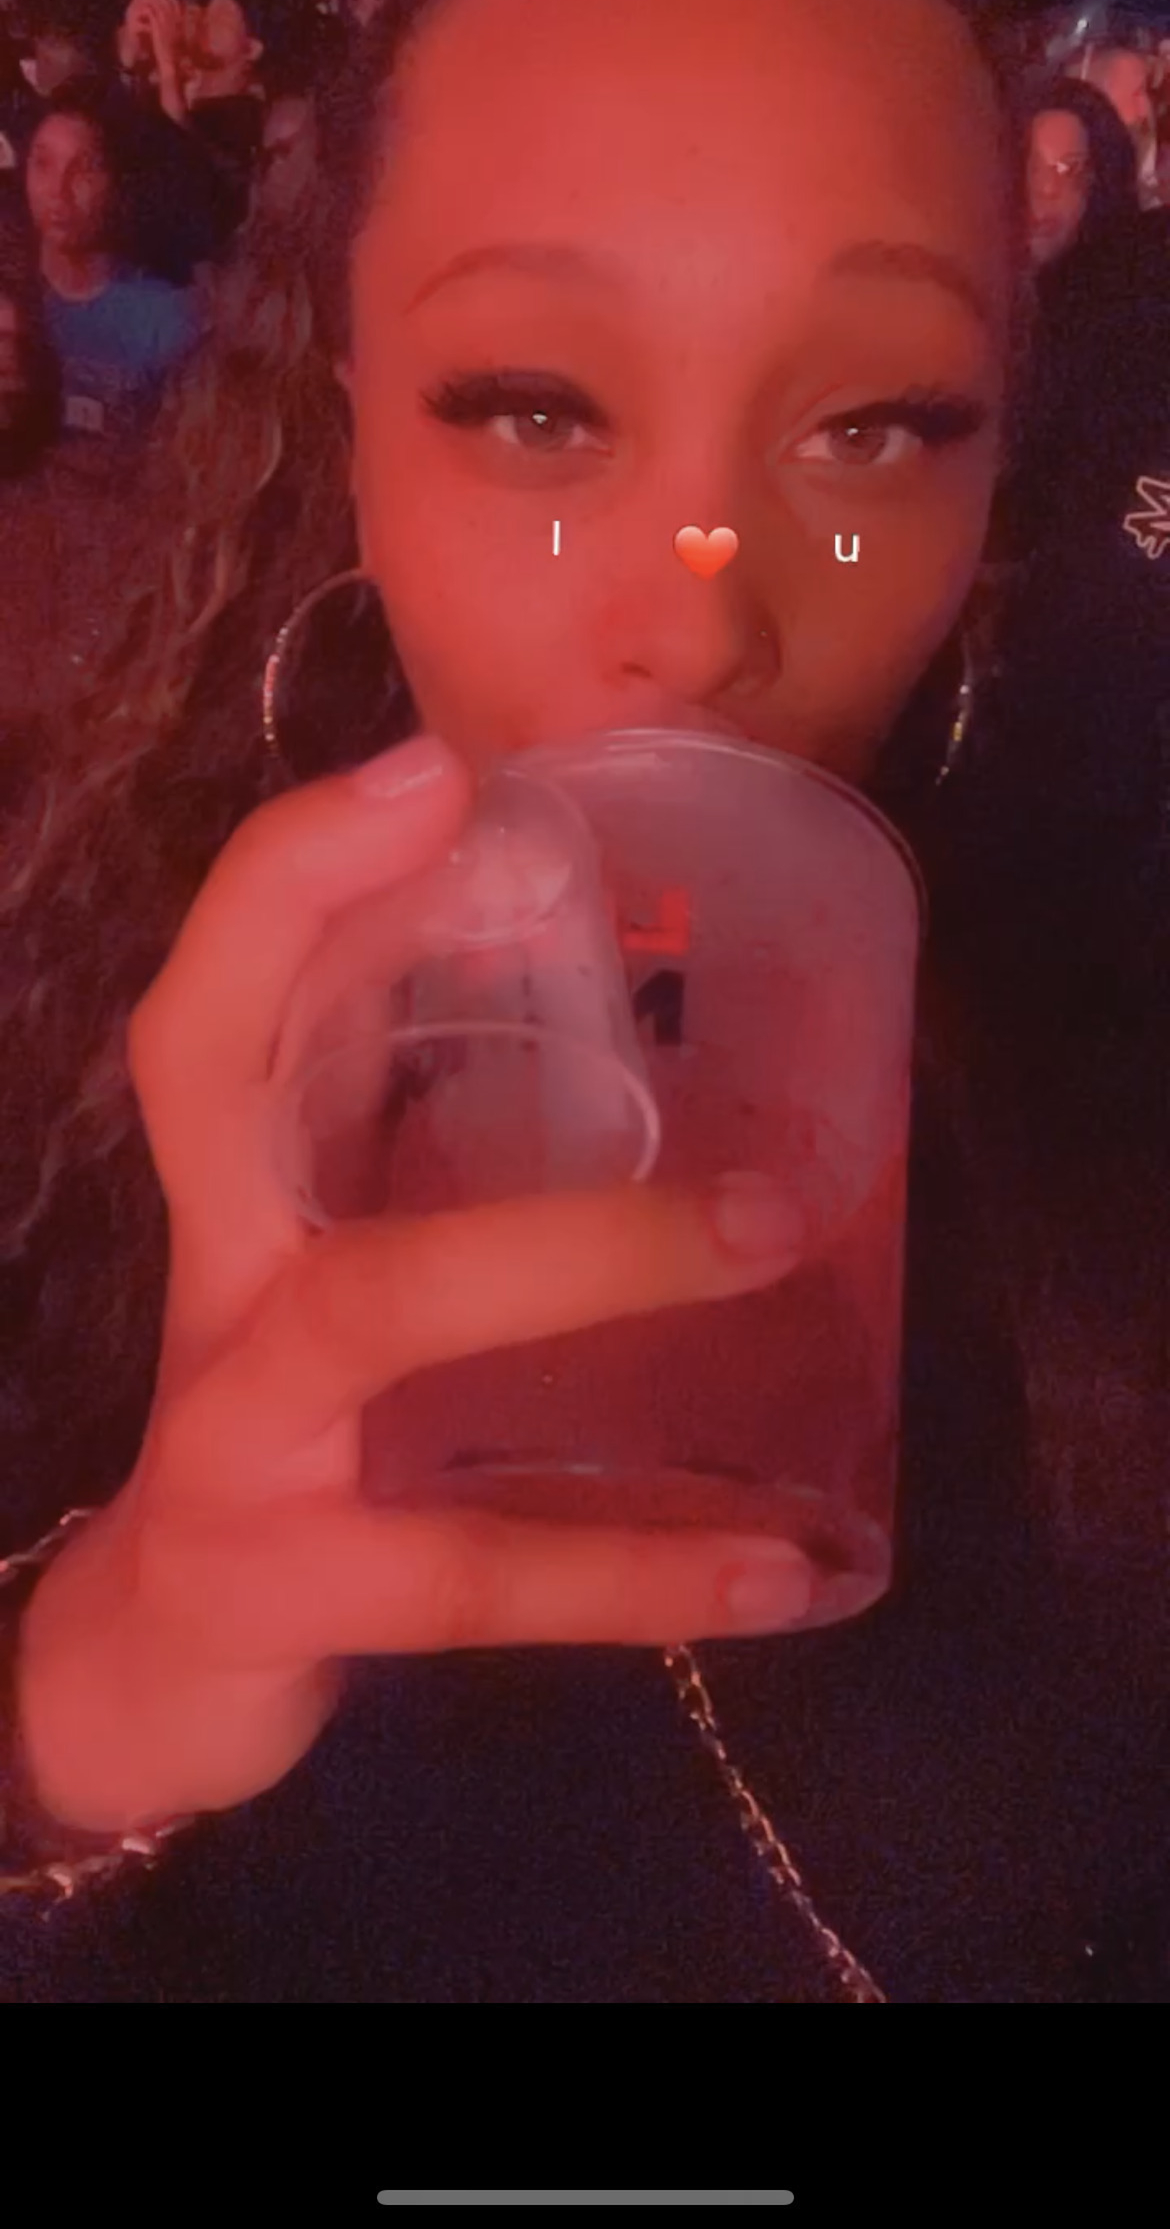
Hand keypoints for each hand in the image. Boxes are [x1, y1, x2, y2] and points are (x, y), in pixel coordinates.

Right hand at [18, 737, 809, 1836]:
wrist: (156, 1664)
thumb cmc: (291, 1431)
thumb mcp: (341, 1275)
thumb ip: (435, 1161)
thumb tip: (649, 1039)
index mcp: (234, 1194)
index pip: (215, 997)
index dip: (289, 876)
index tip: (434, 769)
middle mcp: (213, 1281)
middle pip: (215, 1079)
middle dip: (360, 945)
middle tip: (538, 870)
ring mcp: (229, 1437)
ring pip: (382, 1306)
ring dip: (580, 1250)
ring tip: (771, 1225)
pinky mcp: (281, 1585)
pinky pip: (472, 1571)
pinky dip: (637, 1574)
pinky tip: (789, 1571)